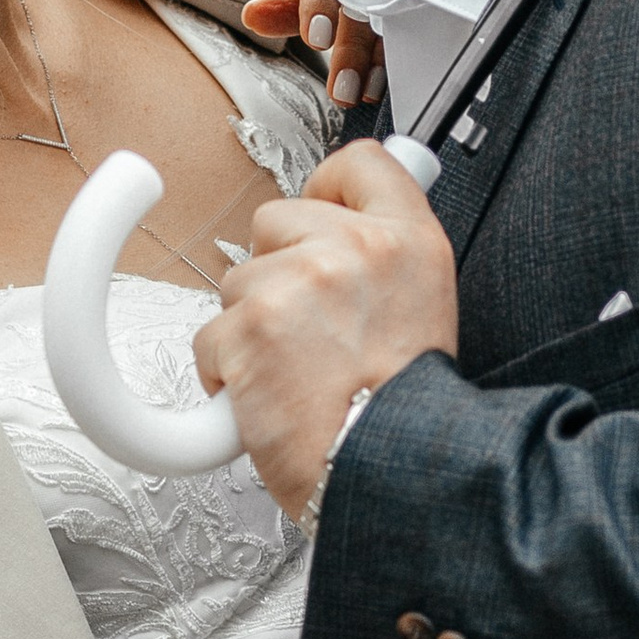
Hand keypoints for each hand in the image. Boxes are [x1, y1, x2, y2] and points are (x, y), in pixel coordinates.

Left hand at [193, 141, 456, 514]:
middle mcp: (354, 250)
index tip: (318, 221)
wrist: (390, 475)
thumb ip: (387, 258)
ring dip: (251, 328)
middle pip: (275, 220)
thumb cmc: (406, 412)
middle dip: (277, 271)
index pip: (359, 163)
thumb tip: (344, 220)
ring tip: (297, 374)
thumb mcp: (428, 309)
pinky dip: (226, 373)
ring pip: (236, 282)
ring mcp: (296, 284)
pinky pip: (210, 336)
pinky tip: (269, 399)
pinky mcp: (248, 328)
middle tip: (311, 331)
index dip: (327, 189)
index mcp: (409, 241)